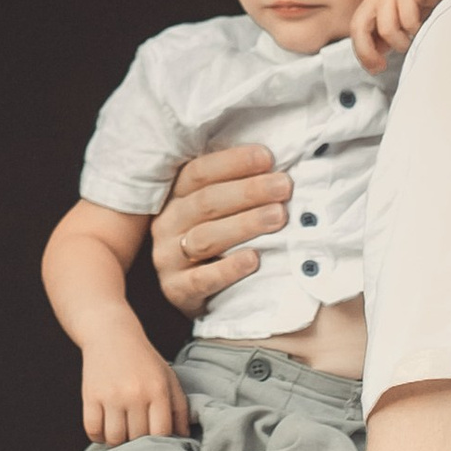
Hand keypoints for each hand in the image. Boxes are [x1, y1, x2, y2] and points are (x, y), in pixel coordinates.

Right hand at [78, 325, 192, 447]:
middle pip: (137, 438)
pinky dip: (98, 436)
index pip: (161, 432)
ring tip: (122, 432)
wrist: (111, 334)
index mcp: (157, 390)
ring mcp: (111, 396)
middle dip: (139, 442)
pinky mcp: (90, 396)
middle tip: (137, 435)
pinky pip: (93, 430)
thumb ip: (180, 407)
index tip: (157, 441)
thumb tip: (184, 436)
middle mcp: (134, 394)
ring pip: (115, 439)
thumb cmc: (143, 360)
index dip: (160, 443)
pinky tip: (105, 428)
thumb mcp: (168, 377)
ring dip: (118, 441)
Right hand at [150, 143, 290, 315]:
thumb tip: (275, 162)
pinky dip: (229, 268)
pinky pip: (202, 279)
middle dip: (249, 191)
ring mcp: (168, 257)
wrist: (193, 292)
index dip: (233, 162)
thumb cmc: (214, 238)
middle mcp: (167, 223)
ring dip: (245, 224)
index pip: (199, 172)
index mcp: (175, 196)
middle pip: (206, 202)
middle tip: (284, 187)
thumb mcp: (215, 209)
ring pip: (205, 237)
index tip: (268, 157)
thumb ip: (234, 186)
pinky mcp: (176, 289)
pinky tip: (254, 259)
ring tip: (278, 217)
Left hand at [349, 0, 449, 74]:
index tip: (374, 68)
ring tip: (412, 39)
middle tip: (383, 64)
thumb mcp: (400, 22)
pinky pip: (409, 22)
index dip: (362, 52)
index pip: (356, 27)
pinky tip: (423, 27)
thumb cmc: (427, 3)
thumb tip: (375, 56)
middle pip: (360, 26)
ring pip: (386, 28)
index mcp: (374, 0)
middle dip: (369, 51)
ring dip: (401, 42)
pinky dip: (417, 31)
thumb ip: (383, 36)